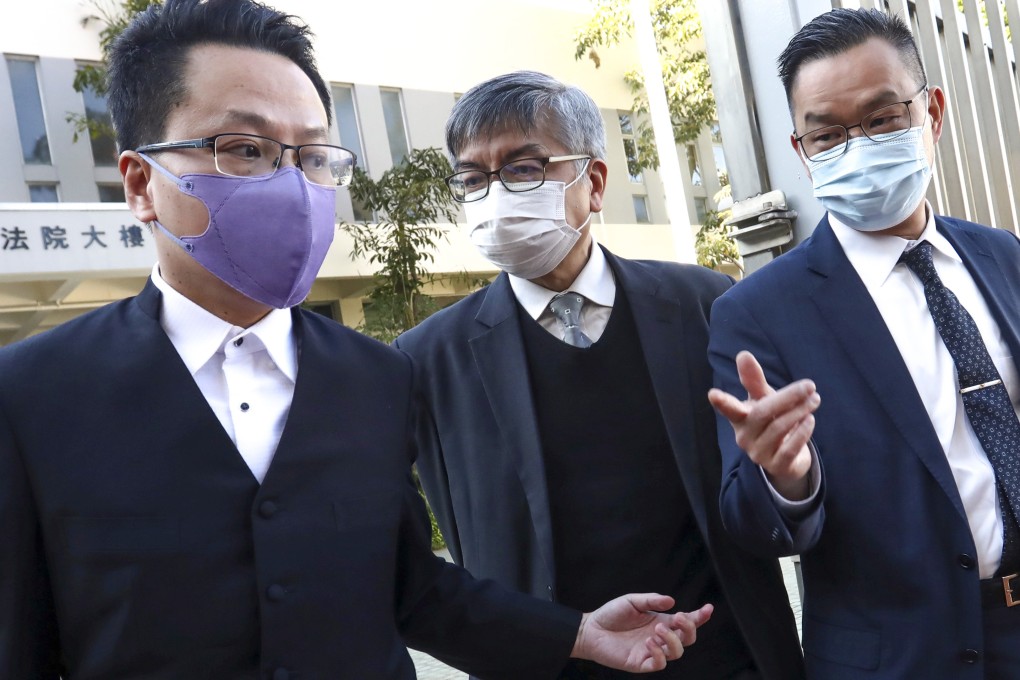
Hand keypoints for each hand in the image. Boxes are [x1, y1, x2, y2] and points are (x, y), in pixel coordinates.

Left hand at [571, 593, 712, 671]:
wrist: (591, 629)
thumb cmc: (612, 614)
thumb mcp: (632, 601)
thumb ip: (652, 601)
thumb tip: (672, 601)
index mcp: (661, 621)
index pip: (686, 622)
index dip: (700, 617)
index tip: (709, 609)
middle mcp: (660, 637)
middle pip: (687, 639)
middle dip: (689, 629)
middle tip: (677, 617)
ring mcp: (652, 651)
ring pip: (676, 653)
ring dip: (672, 641)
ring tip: (657, 630)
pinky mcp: (641, 663)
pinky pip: (658, 664)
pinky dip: (658, 654)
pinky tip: (648, 643)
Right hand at [708, 350, 817, 499]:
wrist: (786, 458)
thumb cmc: (771, 422)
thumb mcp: (762, 400)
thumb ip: (754, 380)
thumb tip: (743, 354)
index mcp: (739, 418)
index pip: (728, 409)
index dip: (722, 402)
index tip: (713, 394)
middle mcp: (745, 436)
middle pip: (763, 413)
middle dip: (787, 397)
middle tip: (809, 385)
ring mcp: (759, 453)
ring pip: (779, 428)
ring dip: (799, 411)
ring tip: (814, 399)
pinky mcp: (776, 466)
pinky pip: (789, 448)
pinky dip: (802, 432)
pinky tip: (810, 420)